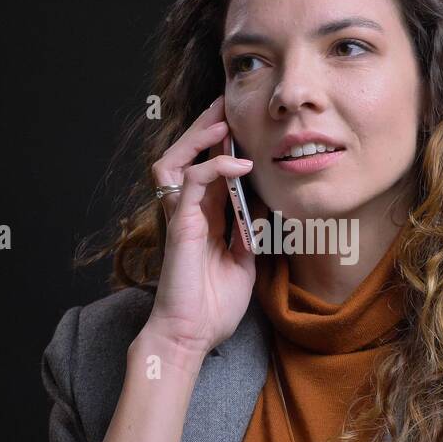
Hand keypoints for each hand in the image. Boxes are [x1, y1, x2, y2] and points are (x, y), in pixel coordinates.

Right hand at [144, 95, 258, 355]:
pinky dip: (214, 166)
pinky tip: (239, 164)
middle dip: (205, 127)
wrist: (191, 336)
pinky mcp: (179, 225)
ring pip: (177, 158)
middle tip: (227, 105)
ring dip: (199, 137)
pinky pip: (192, 181)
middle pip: (186, 154)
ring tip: (223, 123)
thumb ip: (250, 230)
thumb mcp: (244, 260)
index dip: (221, 144)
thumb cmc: (213, 306)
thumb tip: (265, 202)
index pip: (208, 167)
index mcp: (203, 217)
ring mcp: (180, 216)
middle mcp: (188, 211)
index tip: (242, 124)